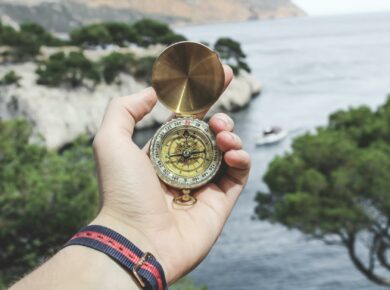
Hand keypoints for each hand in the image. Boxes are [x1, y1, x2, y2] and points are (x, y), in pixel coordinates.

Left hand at [92, 65, 250, 283]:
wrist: (137, 239)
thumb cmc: (122, 191)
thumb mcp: (109, 141)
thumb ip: (125, 109)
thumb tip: (152, 92)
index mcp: (161, 153)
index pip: (186, 119)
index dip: (202, 97)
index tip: (219, 74)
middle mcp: (184, 167)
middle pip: (210, 132)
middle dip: (221, 112)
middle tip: (219, 112)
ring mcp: (204, 184)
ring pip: (227, 149)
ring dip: (230, 133)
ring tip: (222, 133)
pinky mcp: (221, 202)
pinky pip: (239, 174)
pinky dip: (242, 157)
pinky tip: (233, 151)